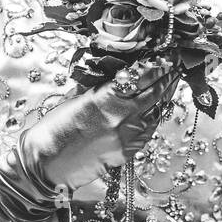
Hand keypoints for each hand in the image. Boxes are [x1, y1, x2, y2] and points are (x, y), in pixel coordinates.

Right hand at [20, 59, 181, 191]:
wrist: (45, 165)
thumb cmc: (54, 130)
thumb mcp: (77, 99)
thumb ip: (102, 88)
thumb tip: (119, 77)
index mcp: (106, 99)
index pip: (141, 77)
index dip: (157, 65)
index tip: (167, 56)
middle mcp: (121, 117)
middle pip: (155, 93)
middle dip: (167, 77)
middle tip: (176, 66)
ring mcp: (127, 137)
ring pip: (156, 112)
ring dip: (164, 97)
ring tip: (170, 83)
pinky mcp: (128, 152)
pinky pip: (148, 131)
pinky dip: (154, 117)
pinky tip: (156, 108)